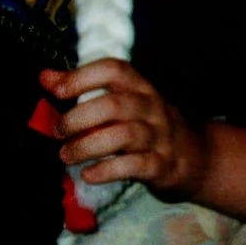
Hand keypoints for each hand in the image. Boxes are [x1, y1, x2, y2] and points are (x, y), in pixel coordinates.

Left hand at [41, 61, 211, 199]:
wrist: (200, 158)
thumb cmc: (149, 126)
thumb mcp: (123, 102)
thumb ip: (85, 89)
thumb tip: (45, 77)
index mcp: (140, 87)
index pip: (114, 70)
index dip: (82, 77)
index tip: (56, 90)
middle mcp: (152, 107)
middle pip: (114, 105)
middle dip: (78, 118)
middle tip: (58, 132)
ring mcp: (160, 137)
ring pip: (123, 135)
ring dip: (87, 146)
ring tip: (66, 155)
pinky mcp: (163, 165)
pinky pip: (134, 166)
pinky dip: (107, 170)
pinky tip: (88, 174)